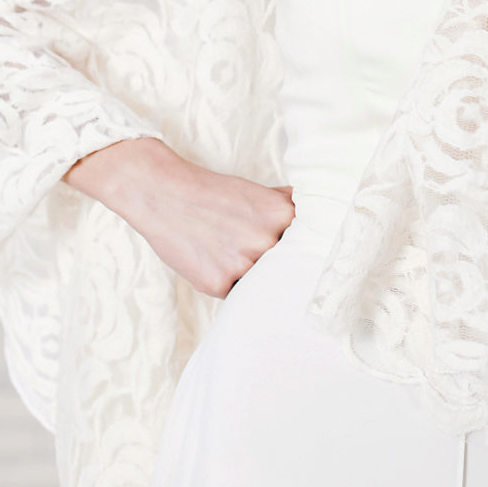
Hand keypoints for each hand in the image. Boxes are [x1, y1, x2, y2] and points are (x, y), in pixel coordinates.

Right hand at [64, 138, 295, 297]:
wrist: (165, 193)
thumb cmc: (214, 193)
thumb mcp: (256, 192)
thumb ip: (286, 206)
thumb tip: (322, 208)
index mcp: (282, 215)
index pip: (308, 246)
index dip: (303, 253)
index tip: (300, 257)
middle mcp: (267, 240)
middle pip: (286, 268)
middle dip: (275, 266)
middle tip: (252, 255)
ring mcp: (243, 264)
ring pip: (261, 284)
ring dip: (252, 277)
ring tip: (229, 255)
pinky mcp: (219, 283)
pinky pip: (236, 294)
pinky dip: (228, 284)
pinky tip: (212, 262)